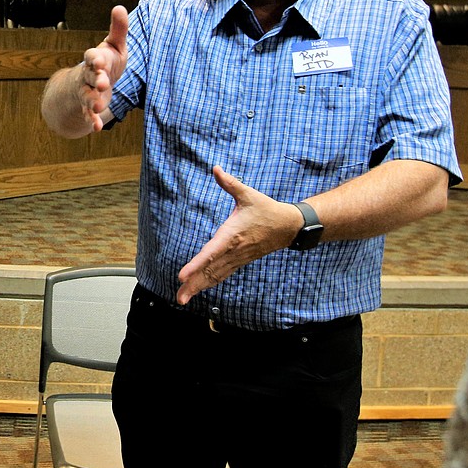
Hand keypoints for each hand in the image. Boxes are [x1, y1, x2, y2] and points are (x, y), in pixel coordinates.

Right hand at [78, 5, 128, 130]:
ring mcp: (86, 92)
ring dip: (92, 101)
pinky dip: (91, 120)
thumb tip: (119, 7)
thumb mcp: (113, 45)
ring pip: (87, 96)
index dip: (95, 58)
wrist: (90, 83)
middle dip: (95, 79)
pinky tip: (96, 127)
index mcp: (95, 58)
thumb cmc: (107, 61)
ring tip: (99, 106)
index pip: (92, 56)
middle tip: (102, 83)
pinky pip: (88, 113)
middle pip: (89, 76)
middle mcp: (87, 75)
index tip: (98, 60)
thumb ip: (118, 29)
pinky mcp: (89, 106)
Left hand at [176, 166, 298, 303]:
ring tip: (183, 299)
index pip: (211, 253)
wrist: (288, 226)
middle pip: (210, 271)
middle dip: (193, 285)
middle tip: (179, 298)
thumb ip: (230, 183)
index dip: (196, 265)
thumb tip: (216, 168)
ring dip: (199, 288)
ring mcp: (237, 258)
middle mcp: (233, 251)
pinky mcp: (240, 261)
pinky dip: (209, 283)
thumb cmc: (266, 209)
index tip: (182, 276)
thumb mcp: (248, 194)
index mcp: (232, 235)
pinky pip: (222, 275)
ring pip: (215, 276)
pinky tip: (198, 289)